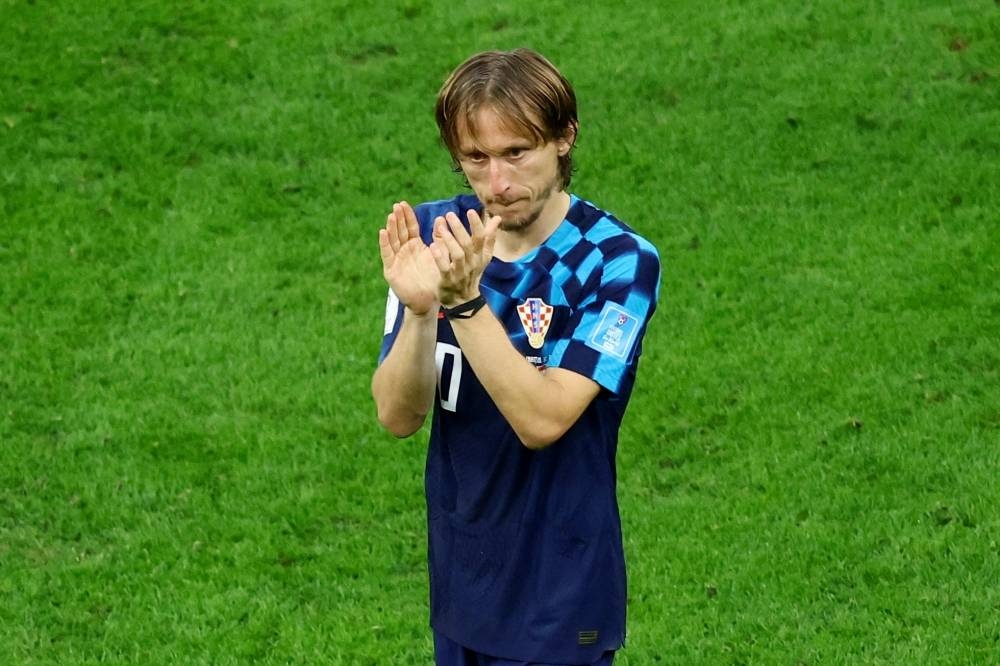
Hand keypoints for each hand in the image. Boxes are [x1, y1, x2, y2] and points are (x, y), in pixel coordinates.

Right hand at [378, 201, 439, 315]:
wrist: (429, 301)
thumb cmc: (434, 279)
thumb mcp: (440, 255)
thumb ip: (440, 238)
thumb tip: (442, 218)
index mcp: (415, 246)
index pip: (410, 227)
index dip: (407, 216)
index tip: (404, 203)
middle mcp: (404, 251)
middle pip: (399, 231)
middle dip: (398, 218)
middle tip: (397, 205)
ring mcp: (396, 260)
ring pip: (392, 240)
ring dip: (391, 228)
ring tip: (391, 215)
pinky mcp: (391, 270)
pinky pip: (387, 254)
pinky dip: (384, 243)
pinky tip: (382, 232)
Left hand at [430, 209, 500, 306]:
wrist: (464, 301)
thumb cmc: (472, 274)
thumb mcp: (483, 257)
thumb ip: (489, 237)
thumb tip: (497, 218)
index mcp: (480, 256)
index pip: (481, 238)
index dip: (477, 225)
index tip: (470, 211)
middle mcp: (472, 263)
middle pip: (468, 244)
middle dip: (460, 229)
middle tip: (449, 214)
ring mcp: (461, 272)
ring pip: (458, 254)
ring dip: (450, 240)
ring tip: (441, 228)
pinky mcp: (449, 280)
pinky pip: (445, 268)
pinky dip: (440, 257)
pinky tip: (433, 246)